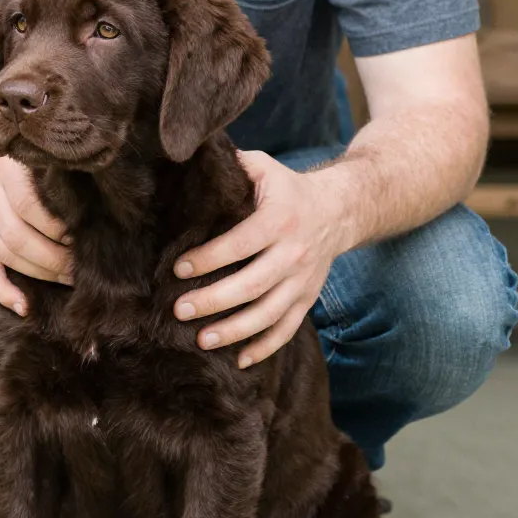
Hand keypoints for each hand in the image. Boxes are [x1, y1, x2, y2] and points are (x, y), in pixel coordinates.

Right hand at [0, 110, 71, 315]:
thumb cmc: (11, 151)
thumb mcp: (29, 148)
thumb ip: (53, 167)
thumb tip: (96, 193)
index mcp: (4, 171)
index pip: (27, 205)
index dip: (56, 226)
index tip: (83, 232)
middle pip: (18, 237)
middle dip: (55, 257)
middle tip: (83, 265)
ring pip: (6, 255)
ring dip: (40, 273)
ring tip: (69, 279)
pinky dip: (2, 291)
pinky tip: (24, 306)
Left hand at [171, 151, 352, 367]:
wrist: (339, 209)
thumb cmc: (286, 188)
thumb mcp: (262, 167)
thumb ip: (231, 165)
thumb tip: (190, 157)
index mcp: (279, 219)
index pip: (240, 244)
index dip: (208, 258)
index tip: (178, 268)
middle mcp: (295, 253)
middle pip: (253, 285)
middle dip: (214, 301)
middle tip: (179, 309)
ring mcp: (304, 280)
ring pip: (270, 313)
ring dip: (236, 331)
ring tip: (202, 340)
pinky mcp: (308, 298)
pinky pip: (288, 328)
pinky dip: (265, 347)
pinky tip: (239, 360)